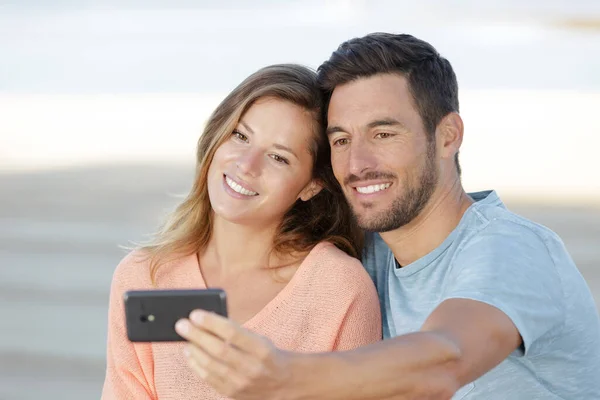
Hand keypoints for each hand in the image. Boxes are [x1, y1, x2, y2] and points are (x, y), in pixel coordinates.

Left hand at [175, 310, 295, 399]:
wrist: (283, 382)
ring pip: (211, 366)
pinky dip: (197, 366)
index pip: (233, 332)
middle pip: (219, 349)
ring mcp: (242, 383)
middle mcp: (253, 367)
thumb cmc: (267, 355)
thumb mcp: (260, 339)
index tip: (195, 314)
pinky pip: (210, 379)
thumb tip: (208, 321)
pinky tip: (190, 355)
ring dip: (194, 351)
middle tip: (182, 324)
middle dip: (197, 335)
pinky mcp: (233, 394)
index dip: (212, 322)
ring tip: (185, 339)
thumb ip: (237, 332)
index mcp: (262, 349)